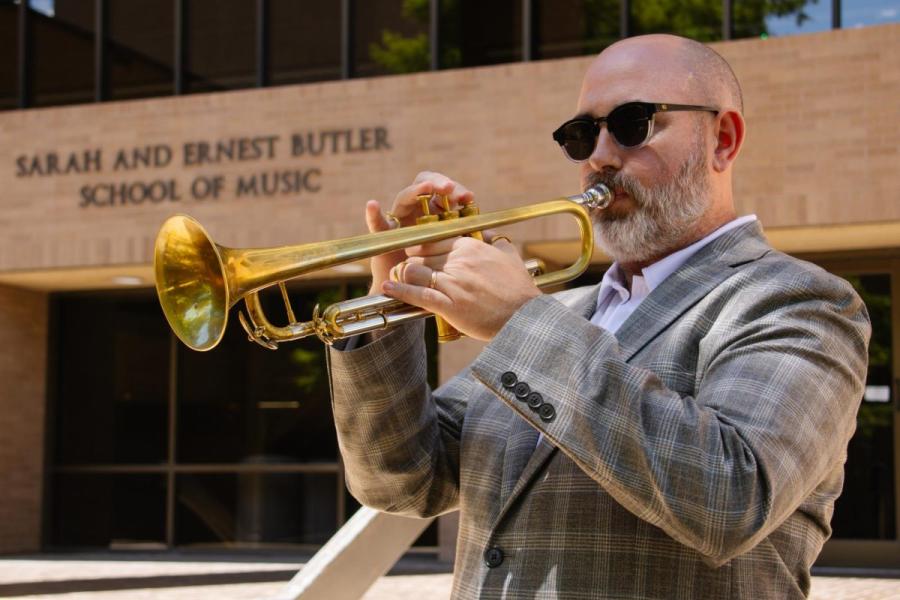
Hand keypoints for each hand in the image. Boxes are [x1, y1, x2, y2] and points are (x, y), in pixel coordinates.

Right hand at [365, 171, 473, 294]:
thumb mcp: (461, 256)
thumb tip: (494, 234)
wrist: (421, 295)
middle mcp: (418, 212)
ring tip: (427, 188)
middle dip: (438, 184)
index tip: (469, 198)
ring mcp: (399, 222)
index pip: (447, 192)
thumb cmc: (446, 274)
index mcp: (439, 213)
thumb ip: (473, 242)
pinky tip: (373, 205)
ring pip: (405, 198)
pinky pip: (377, 224)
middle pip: (426, 186)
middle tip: (450, 189)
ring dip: (416, 191)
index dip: (457, 191)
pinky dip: (373, 215)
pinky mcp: (383, 236)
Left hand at [382, 235, 541, 340]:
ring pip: (414, 270)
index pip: (433, 239)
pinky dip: (400, 291)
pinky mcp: (450, 305)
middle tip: (404, 269)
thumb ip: (498, 243)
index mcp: (470, 247)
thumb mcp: (510, 258)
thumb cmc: (519, 290)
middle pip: (420, 255)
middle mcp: (459, 261)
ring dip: (403, 275)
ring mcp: (454, 283)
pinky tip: (388, 288)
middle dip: (410, 262)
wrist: (524, 318)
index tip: (414, 253)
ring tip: (396, 279)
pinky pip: (418, 294)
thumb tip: (492, 236)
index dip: (420, 247)